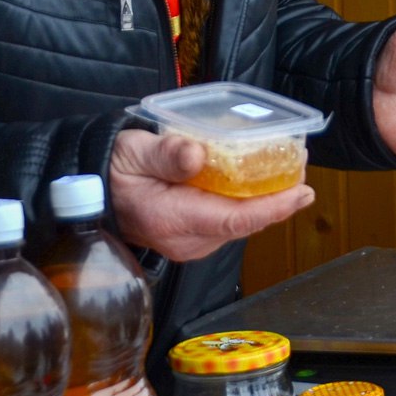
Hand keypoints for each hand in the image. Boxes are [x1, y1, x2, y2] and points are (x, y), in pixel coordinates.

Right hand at [106, 129, 313, 261]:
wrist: (93, 193)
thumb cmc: (114, 169)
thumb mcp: (134, 152)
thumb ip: (166, 153)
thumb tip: (197, 154)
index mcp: (172, 220)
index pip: (234, 220)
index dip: (273, 207)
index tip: (302, 192)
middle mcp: (186, 240)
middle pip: (244, 222)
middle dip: (278, 198)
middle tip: (301, 165)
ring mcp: (191, 243)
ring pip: (240, 223)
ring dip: (267, 200)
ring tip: (290, 169)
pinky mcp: (194, 238)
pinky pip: (230, 222)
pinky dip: (250, 202)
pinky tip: (263, 181)